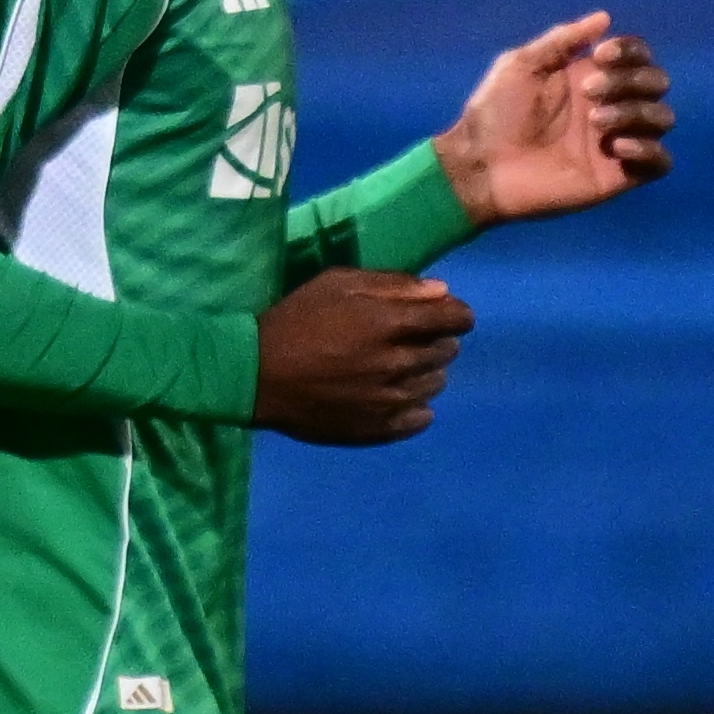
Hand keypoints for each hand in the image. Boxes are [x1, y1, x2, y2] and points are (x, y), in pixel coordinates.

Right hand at [252, 269, 470, 443]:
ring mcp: (390, 401)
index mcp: (391, 323)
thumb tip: (441, 291)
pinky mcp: (378, 429)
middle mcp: (398, 364)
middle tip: (415, 337)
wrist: (256, 375)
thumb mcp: (336, 283)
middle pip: (447, 351)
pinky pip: (420, 419)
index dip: (458, 314)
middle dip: (439, 340)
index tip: (449, 315)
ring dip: (427, 372)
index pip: (454, 319)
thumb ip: (392, 284)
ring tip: (400, 366)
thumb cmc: (295, 320)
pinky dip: (417, 406)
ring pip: (435, 385)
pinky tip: (396, 396)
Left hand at [436, 11, 673, 223]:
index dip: (630, 50)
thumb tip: (604, 18)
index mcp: (591, 77)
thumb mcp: (520, 64)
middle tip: (588, 93)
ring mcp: (616, 142)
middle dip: (631, 80)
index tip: (600, 54)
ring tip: (596, 122)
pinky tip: (616, 147)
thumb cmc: (494, 114)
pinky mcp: (617, 177)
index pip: (636, 55)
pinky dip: (649, 150)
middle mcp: (610, 106)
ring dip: (636, 111)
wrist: (481, 166)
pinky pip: (660, 163)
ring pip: (662, 118)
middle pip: (656, 82)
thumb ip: (562, 39)